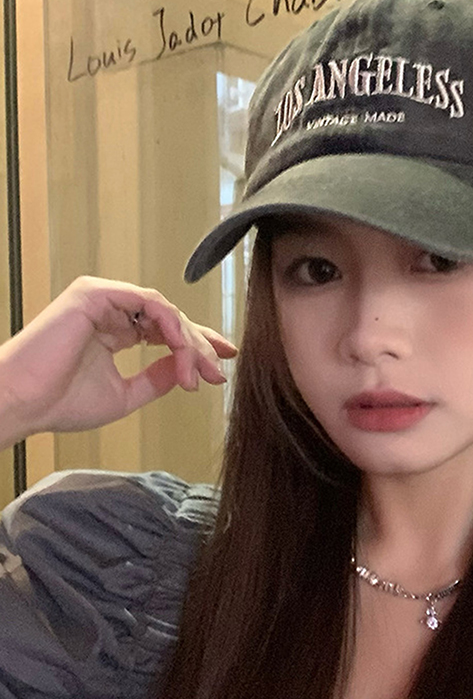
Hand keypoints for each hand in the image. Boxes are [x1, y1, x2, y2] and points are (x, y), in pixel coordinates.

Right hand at [0, 276, 237, 447]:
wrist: (21, 404)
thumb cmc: (60, 403)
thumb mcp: (127, 394)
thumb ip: (158, 378)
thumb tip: (189, 368)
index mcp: (113, 330)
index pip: (165, 330)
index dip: (198, 343)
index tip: (224, 360)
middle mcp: (109, 310)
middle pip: (171, 320)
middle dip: (200, 346)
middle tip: (217, 372)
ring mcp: (102, 298)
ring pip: (165, 312)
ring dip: (188, 342)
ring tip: (198, 373)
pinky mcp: (95, 294)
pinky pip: (150, 304)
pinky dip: (172, 327)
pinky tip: (182, 352)